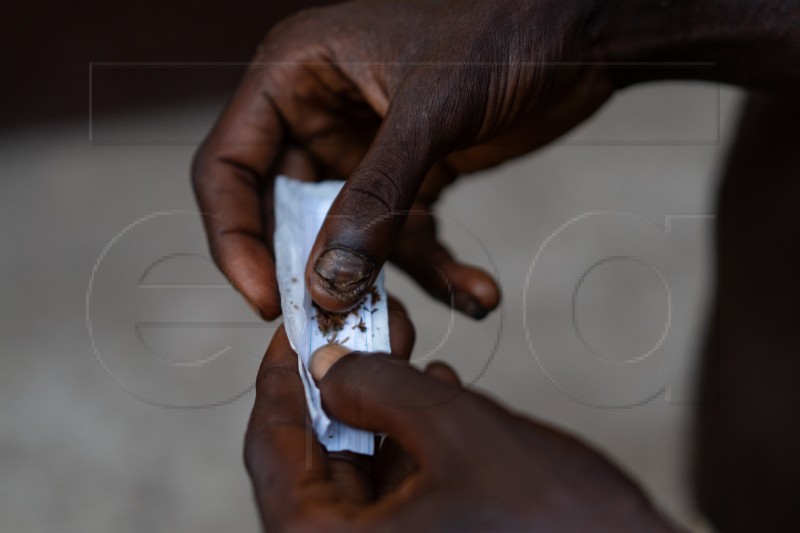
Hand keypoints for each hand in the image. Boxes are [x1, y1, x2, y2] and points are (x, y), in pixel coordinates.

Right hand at [193, 0, 613, 318]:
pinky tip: (475, 293)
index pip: (228, 168)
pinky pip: (404, 235)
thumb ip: (374, 198)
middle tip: (337, 326)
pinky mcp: (412, 175)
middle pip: (284, 213)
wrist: (580, 33)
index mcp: (295, 76)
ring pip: (348, 237)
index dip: (235, 238)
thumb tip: (327, 285)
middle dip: (311, 274)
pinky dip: (435, 268)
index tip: (267, 299)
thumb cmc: (502, 32)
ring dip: (380, 284)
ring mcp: (366, 150)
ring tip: (409, 325)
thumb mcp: (428, 114)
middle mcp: (320, 115)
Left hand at [244, 331, 675, 530]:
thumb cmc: (557, 526)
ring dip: (377, 407)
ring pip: (359, 474)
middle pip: (313, 463)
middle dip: (337, 386)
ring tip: (398, 344)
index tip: (292, 332)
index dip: (277, 383)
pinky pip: (397, 493)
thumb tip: (325, 364)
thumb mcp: (457, 433)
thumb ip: (378, 388)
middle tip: (355, 326)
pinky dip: (409, 441)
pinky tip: (433, 389)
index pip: (271, 455)